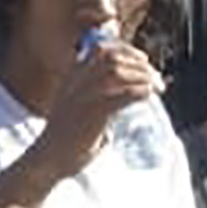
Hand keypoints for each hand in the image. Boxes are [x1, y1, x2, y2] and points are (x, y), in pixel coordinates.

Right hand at [31, 32, 161, 182]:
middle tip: (156, 77)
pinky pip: (120, 95)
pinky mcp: (91, 113)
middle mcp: (76, 82)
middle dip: (140, 63)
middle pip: (113, 57)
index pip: (100, 49)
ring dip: (142, 75)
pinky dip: (138, 91)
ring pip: (117, 72)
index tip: (144, 59)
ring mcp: (82, 96)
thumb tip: (128, 93)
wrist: (49, 158)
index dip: (126, 50)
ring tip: (156, 87)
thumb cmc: (68, 137)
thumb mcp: (78, 107)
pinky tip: (148, 95)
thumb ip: (99, 96)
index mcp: (72, 77)